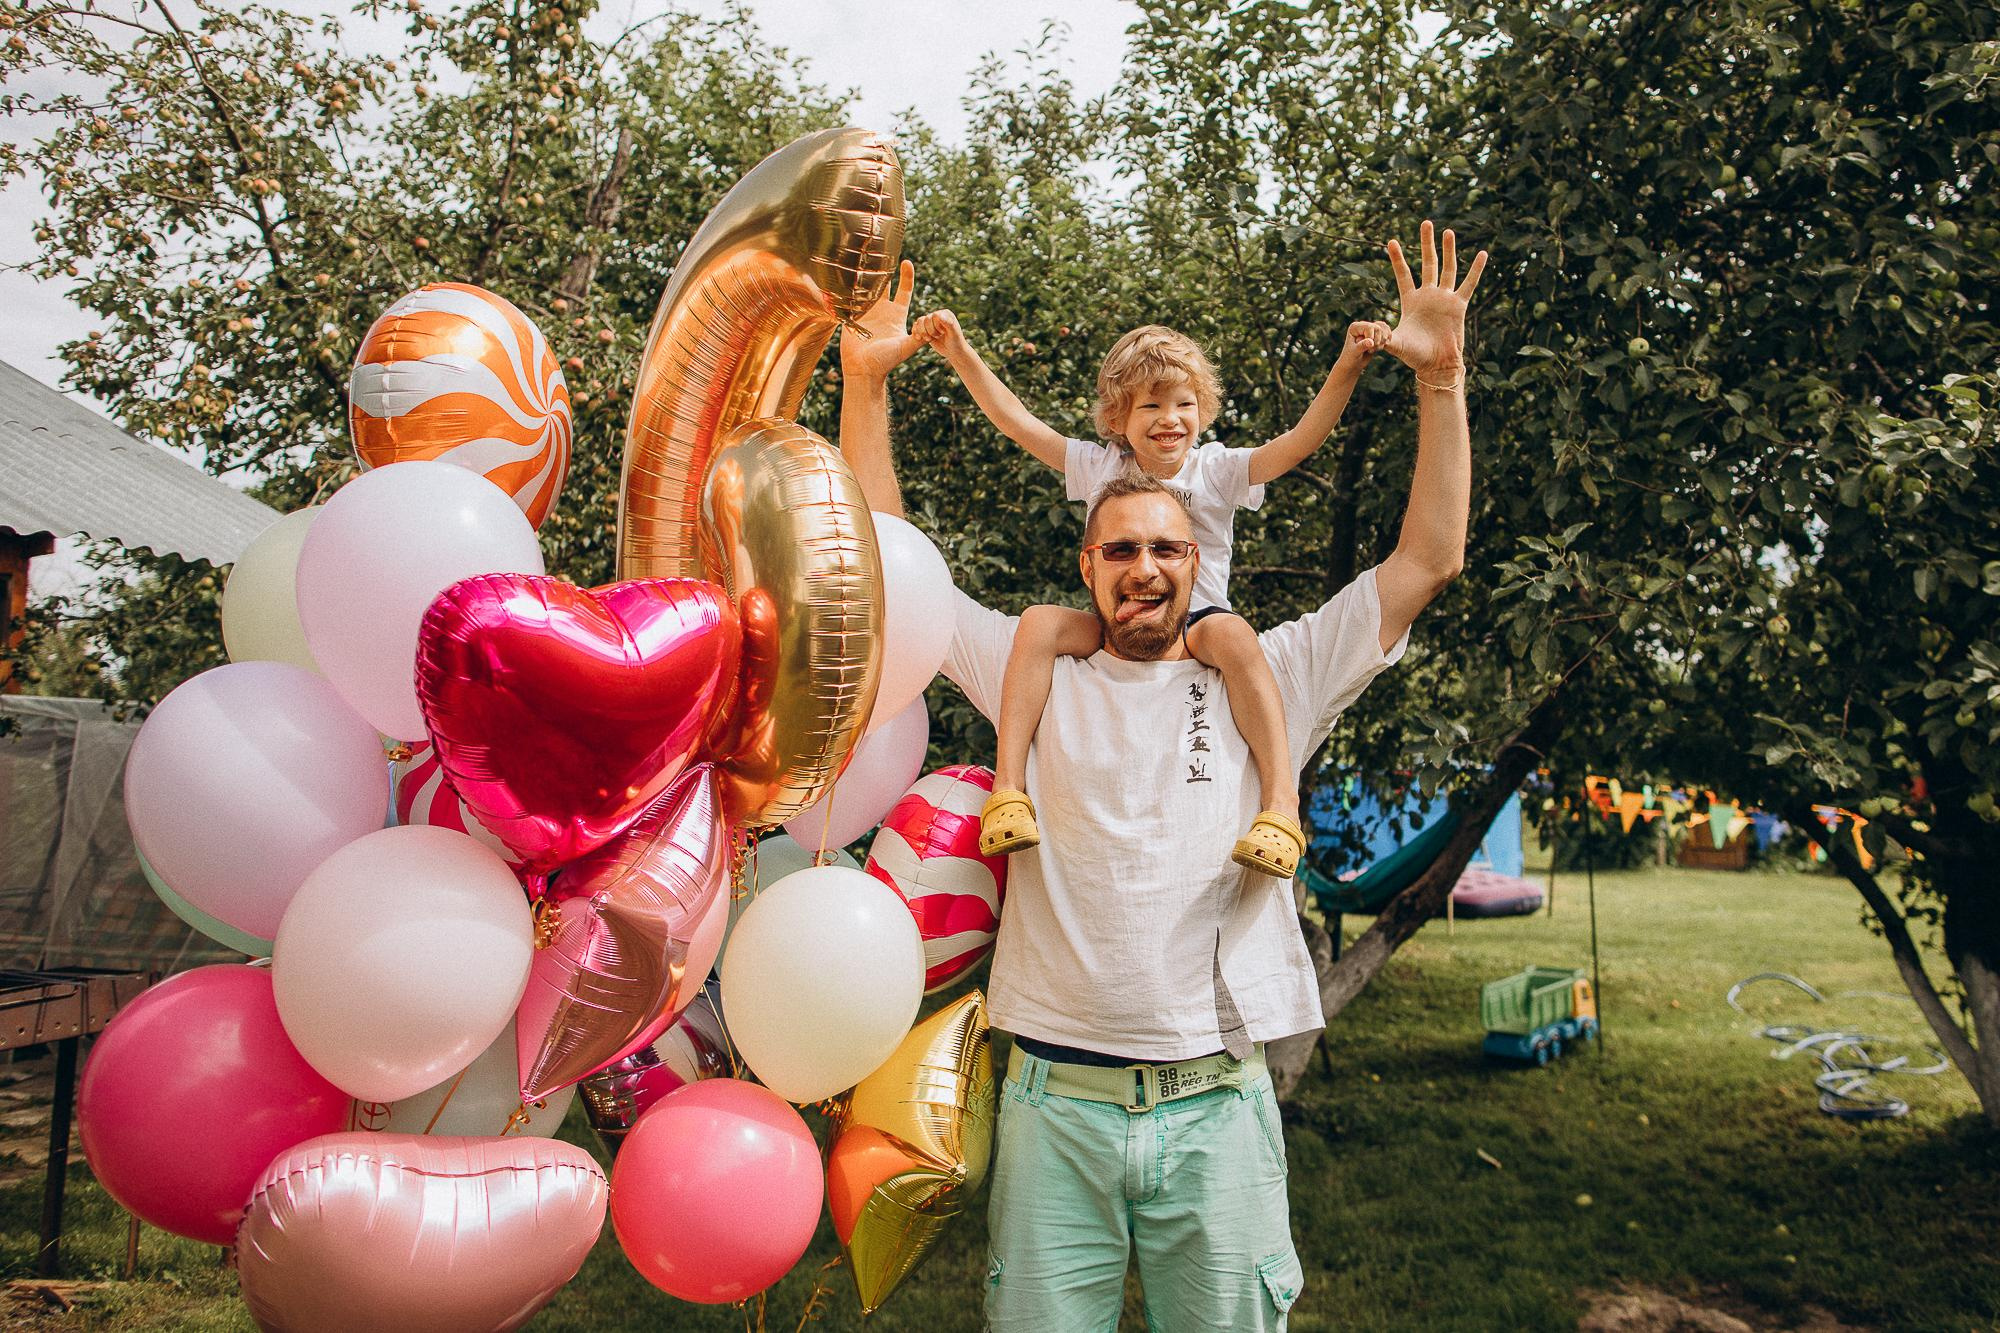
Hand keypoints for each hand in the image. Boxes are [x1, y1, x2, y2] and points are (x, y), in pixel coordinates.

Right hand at [840, 259, 922, 381]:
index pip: (904, 291)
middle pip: (884, 285)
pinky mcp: (852, 317)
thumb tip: (933, 329)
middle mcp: (882, 311)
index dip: (907, 277)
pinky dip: (850, 289)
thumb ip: (918, 338)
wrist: (864, 371)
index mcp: (897, 314)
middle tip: (882, 252)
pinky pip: (851, 299)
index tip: (907, 262)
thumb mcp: (905, 348)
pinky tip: (846, 275)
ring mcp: (867, 313)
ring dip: (866, 276)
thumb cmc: (886, 361)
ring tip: (863, 258)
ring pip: (867, 289)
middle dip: (884, 270)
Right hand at [912, 309, 973, 365]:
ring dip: (923, 332)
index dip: (937, 326)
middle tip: (939, 336)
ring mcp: (931, 322)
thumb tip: (937, 314)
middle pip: (926, 319)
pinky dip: (916, 333)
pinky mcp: (925, 328)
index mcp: (945, 313)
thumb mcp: (953, 333)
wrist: (953, 352)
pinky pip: (916, 326)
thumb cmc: (956, 342)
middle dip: (931, 331)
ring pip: (919, 322)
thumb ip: (948, 323)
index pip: (934, 316)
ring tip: (930, 339)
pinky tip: (920, 339)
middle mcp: (938, 315)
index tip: (944, 332)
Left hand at [1338, 319, 1392, 368]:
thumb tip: (1371, 342)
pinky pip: (1384, 337)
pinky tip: (1375, 350)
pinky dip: (1382, 345)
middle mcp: (1362, 326)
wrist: (1352, 364)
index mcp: (1355, 327)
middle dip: (1376, 341)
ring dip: (1380, 344)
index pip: (1369, 327)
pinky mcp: (1374, 336)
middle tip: (1369, 351)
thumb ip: (1362, 346)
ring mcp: (1369, 330)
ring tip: (1370, 351)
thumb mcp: (1355, 352)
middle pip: (1377, 328)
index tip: (1367, 348)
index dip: (1371, 338)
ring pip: (1382, 332)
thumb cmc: (1350, 358)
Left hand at [1381, 221, 1486, 378]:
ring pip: (1447, 268)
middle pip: (1427, 263)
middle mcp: (1428, 296)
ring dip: (1448, 250)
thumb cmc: (1415, 356)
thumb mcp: (1396, 344)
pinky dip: (1476, 270)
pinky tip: (1483, 254)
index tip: (1391, 241)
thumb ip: (1384, 335)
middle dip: (1426, 244)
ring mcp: (1444, 299)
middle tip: (1426, 223)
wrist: (1436, 365)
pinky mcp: (1459, 306)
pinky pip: (1469, 284)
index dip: (1397, 259)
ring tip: (1448, 231)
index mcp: (1411, 301)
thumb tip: (1370, 330)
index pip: (1403, 275)